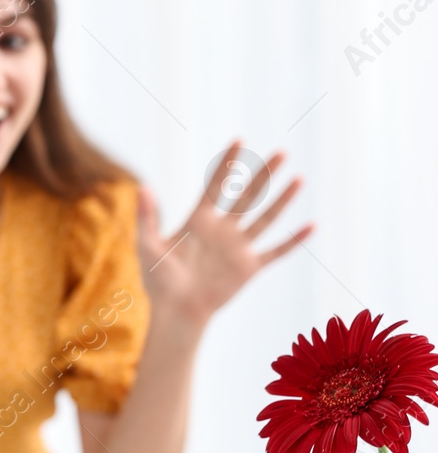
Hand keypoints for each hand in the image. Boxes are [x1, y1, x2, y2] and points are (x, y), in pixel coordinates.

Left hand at [136, 141, 313, 332]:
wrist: (176, 313)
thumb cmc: (157, 282)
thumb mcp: (147, 247)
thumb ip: (146, 217)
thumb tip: (142, 186)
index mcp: (198, 221)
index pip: (216, 185)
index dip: (227, 163)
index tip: (239, 139)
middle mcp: (222, 229)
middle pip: (247, 195)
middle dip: (264, 174)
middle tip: (282, 152)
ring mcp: (238, 247)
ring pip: (265, 218)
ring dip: (282, 200)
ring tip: (299, 179)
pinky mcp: (249, 267)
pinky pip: (276, 251)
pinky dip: (294, 240)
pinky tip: (312, 226)